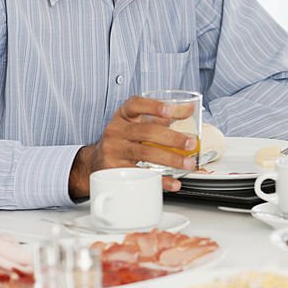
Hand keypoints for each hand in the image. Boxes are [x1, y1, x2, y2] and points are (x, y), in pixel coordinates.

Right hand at [68, 96, 198, 198]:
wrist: (95, 161)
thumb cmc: (123, 138)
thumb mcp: (136, 123)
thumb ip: (161, 117)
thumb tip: (188, 109)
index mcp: (123, 115)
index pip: (136, 105)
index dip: (153, 106)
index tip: (169, 110)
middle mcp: (116, 131)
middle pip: (146, 132)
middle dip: (172, 138)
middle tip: (191, 143)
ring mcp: (114, 151)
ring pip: (145, 154)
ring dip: (171, 159)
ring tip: (188, 163)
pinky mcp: (115, 171)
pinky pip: (140, 175)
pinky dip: (160, 180)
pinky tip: (173, 182)